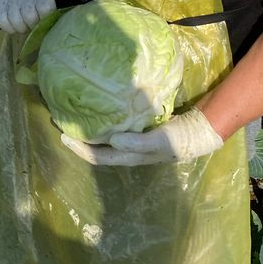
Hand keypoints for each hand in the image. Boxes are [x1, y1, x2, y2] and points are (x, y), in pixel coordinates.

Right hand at [0, 0, 54, 33]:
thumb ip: (51, 12)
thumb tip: (55, 29)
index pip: (46, 9)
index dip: (44, 19)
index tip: (41, 19)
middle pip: (30, 18)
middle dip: (31, 25)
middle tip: (30, 23)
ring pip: (17, 23)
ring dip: (20, 27)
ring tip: (21, 23)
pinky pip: (4, 23)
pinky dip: (9, 27)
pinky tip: (11, 23)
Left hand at [59, 108, 223, 166]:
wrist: (201, 129)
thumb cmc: (180, 139)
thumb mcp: (160, 142)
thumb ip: (137, 143)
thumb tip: (111, 140)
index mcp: (130, 156)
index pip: (99, 156)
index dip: (80, 149)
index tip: (62, 136)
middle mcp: (128, 149)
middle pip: (98, 147)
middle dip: (80, 138)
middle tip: (61, 122)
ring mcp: (133, 138)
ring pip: (105, 136)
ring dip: (90, 128)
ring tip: (74, 114)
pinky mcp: (139, 126)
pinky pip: (116, 124)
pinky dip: (104, 118)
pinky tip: (98, 107)